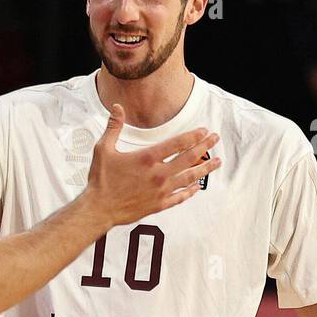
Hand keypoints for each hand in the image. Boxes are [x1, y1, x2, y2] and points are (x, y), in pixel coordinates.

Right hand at [84, 104, 220, 228]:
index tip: (204, 130)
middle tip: (215, 139)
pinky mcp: (159, 204)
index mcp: (147, 158)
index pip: (177, 143)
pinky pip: (180, 197)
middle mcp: (158, 174)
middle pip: (189, 158)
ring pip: (190, 177)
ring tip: (218, 162)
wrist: (99, 209)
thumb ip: (114, 127)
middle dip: (205, 146)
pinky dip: (191, 191)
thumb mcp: (103, 149)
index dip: (193, 136)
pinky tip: (197, 187)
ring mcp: (161, 191)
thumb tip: (117, 107)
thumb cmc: (100, 179)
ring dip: (205, 168)